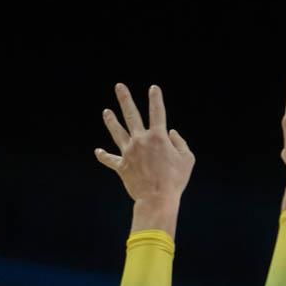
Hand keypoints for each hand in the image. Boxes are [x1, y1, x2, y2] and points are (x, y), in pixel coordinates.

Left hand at [96, 84, 194, 204]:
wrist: (157, 198)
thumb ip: (181, 143)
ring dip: (111, 121)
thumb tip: (172, 133)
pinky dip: (104, 156)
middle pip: (130, 115)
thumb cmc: (176, 180)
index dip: (156, 98)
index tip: (153, 88)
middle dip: (125, 99)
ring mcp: (128, 152)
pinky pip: (110, 159)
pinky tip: (98, 151)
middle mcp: (140, 140)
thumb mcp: (187, 159)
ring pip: (116, 132)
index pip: (157, 112)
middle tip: (119, 86)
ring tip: (106, 112)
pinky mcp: (121, 166)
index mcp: (158, 137)